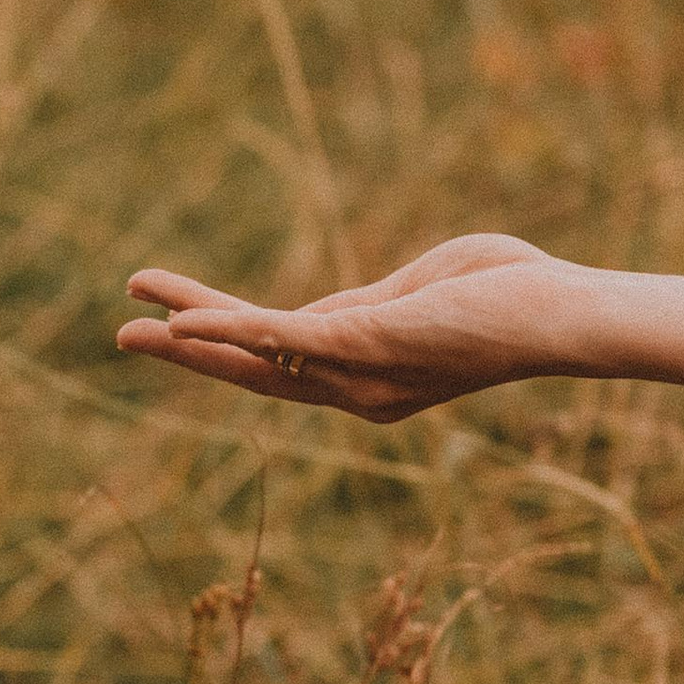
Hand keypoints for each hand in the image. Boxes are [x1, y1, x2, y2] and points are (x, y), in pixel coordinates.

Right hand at [116, 237, 578, 421]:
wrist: (560, 313)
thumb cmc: (511, 292)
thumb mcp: (420, 294)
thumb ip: (370, 305)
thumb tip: (337, 310)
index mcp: (367, 376)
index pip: (279, 360)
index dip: (223, 339)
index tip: (177, 318)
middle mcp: (355, 391)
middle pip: (250, 372)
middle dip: (184, 352)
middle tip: (124, 335)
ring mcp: (354, 373)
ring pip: (252, 361)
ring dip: (187, 341)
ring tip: (130, 328)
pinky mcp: (359, 346)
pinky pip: (278, 340)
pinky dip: (226, 329)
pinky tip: (183, 320)